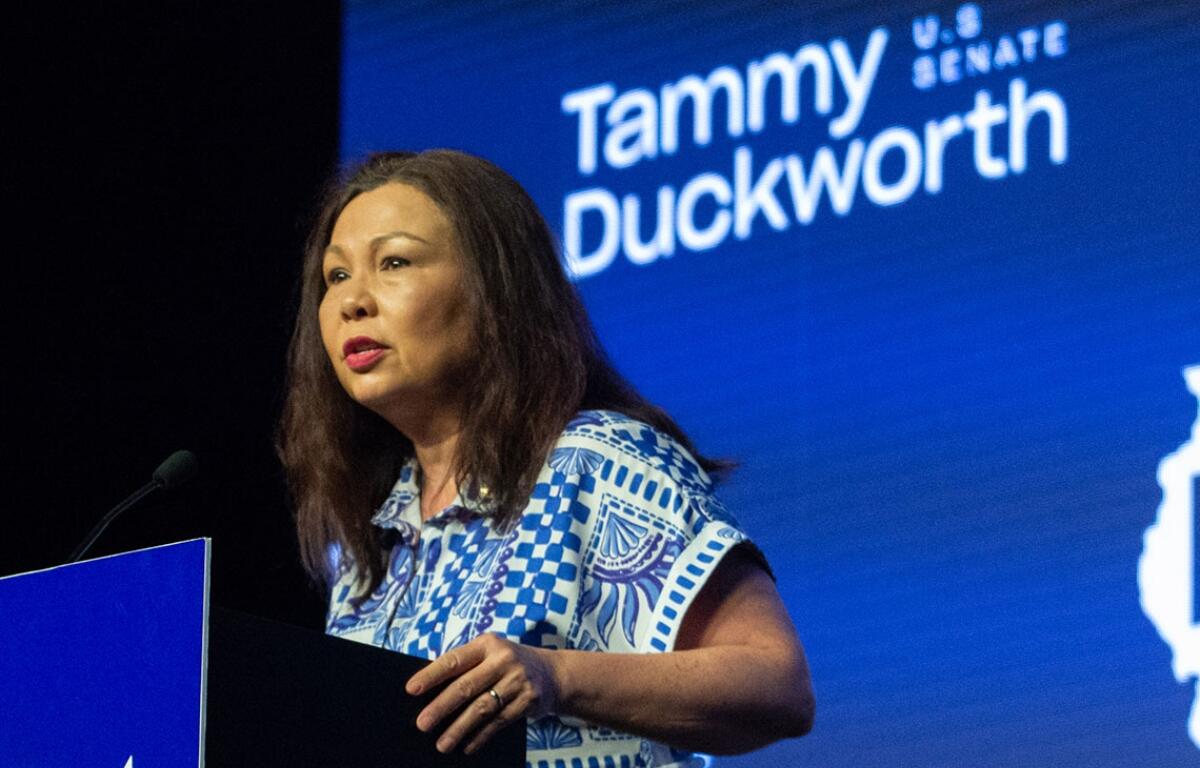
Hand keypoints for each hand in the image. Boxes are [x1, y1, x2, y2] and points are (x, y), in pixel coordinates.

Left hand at [406, 633, 560, 753]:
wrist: (554, 673)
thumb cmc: (508, 664)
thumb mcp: (490, 654)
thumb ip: (466, 667)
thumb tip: (429, 693)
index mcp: (487, 644)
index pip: (454, 660)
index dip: (432, 675)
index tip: (411, 689)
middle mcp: (503, 659)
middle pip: (466, 686)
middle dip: (441, 707)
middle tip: (422, 723)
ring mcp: (517, 680)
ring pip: (482, 708)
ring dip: (459, 728)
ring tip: (441, 744)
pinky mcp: (528, 700)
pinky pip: (499, 722)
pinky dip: (481, 736)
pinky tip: (467, 746)